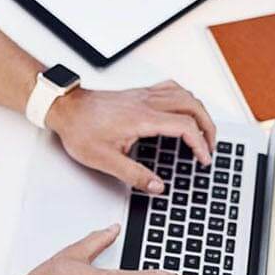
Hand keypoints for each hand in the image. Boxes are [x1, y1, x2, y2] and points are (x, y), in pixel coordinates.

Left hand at [45, 82, 217, 194]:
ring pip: (184, 94)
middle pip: (192, 106)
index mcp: (142, 118)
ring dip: (199, 111)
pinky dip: (184, 98)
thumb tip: (157, 186)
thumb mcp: (105, 160)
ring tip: (203, 130)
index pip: (185, 126)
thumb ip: (134, 175)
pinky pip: (171, 88)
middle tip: (210, 146)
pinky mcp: (138, 93)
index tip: (204, 159)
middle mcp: (147, 102)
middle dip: (208, 127)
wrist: (65, 108)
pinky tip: (183, 109)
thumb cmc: (80, 129)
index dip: (200, 144)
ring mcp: (143, 95)